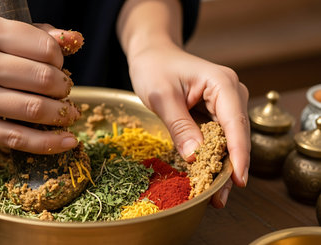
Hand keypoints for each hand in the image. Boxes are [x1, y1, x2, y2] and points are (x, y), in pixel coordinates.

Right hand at [0, 15, 84, 153]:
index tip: (59, 65)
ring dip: (61, 114)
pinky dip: (49, 142)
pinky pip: (17, 139)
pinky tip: (67, 141)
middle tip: (64, 90)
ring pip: (33, 110)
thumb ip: (35, 35)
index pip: (43, 46)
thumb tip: (75, 39)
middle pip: (42, 78)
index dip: (60, 58)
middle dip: (64, 87)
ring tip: (68, 113)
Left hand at [128, 43, 249, 207]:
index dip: (238, 154)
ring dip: (220, 166)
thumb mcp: (162, 96)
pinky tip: (204, 176)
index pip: (236, 123)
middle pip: (236, 136)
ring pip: (227, 141)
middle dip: (229, 168)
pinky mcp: (214, 113)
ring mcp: (224, 104)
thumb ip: (180, 125)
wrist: (152, 55)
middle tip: (218, 198)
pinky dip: (210, 157)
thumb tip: (196, 156)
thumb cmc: (155, 68)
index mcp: (222, 83)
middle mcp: (230, 94)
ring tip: (213, 195)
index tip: (239, 181)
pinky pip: (216, 138)